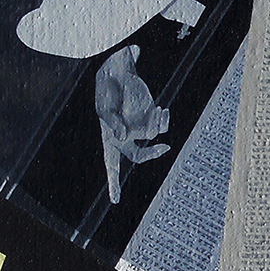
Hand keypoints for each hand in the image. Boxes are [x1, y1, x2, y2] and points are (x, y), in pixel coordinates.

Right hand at [95, 45, 169, 203]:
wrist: (116, 71)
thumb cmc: (106, 90)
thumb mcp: (105, 106)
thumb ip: (113, 122)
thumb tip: (122, 136)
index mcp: (110, 138)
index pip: (112, 164)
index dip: (113, 182)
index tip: (115, 199)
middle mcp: (125, 137)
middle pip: (139, 156)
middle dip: (152, 154)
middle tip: (164, 148)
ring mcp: (139, 127)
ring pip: (153, 136)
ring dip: (158, 125)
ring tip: (158, 109)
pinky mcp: (150, 116)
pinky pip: (161, 126)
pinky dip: (164, 119)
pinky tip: (163, 110)